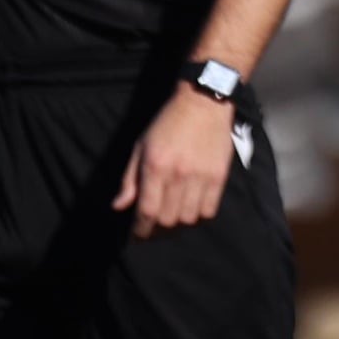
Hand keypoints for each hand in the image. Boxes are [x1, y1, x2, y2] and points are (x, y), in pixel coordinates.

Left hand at [115, 88, 236, 238]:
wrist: (203, 104)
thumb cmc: (167, 124)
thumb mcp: (140, 147)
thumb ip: (129, 179)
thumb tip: (119, 206)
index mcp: (155, 167)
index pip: (147, 211)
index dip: (141, 229)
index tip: (138, 234)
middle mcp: (178, 175)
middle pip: (168, 219)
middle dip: (157, 230)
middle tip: (153, 229)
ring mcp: (201, 176)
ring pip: (189, 218)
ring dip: (178, 224)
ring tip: (173, 219)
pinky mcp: (219, 176)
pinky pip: (209, 210)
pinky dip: (199, 216)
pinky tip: (192, 209)